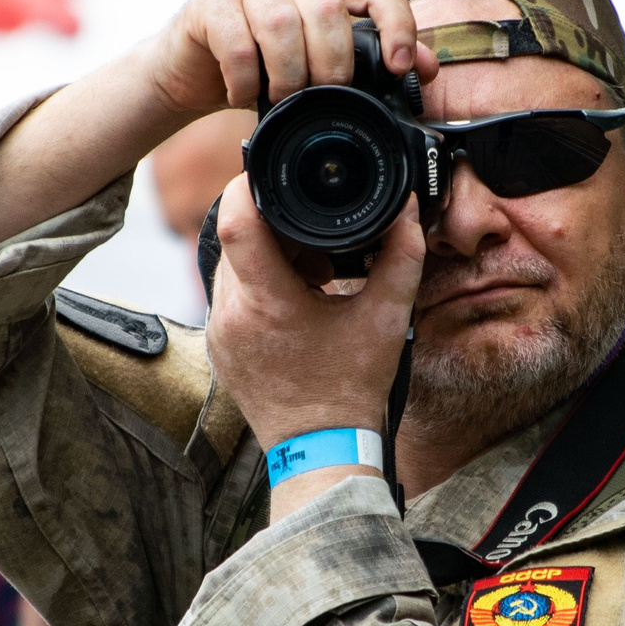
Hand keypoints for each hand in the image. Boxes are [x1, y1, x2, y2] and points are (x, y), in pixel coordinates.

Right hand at [138, 0, 431, 119]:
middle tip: (324, 98)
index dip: (397, 25)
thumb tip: (427, 70)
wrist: (189, 67)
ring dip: (287, 74)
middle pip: (327, 10)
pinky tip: (243, 96)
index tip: (399, 66)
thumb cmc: (262, 65)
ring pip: (281, 24)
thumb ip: (368, 62)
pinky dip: (244, 80)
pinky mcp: (209, 4)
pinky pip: (236, 43)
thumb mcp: (317, 63)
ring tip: (282, 99)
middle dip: (332, 64)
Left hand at [207, 174, 423, 468]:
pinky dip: (259, 287)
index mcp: (267, 301)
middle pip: (234, 237)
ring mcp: (218, 331)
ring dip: (267, 257)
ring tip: (312, 276)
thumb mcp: (386, 318)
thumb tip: (406, 211)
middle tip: (317, 243)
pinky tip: (295, 303)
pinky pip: (229, 296)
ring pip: (230, 265)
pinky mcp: (218, 346)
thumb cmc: (351, 390)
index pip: (235, 219)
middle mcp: (230, 312)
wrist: (321, 449)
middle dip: (273, 226)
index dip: (248, 185)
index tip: (271, 175)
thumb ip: (401, 256)